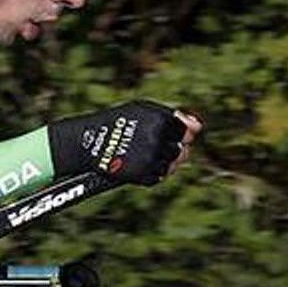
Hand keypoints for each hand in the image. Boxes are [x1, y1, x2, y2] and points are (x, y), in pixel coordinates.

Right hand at [49, 99, 197, 184]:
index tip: (170, 134)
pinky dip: (154, 172)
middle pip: (182, 150)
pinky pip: (159, 176)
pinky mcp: (141, 175)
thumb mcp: (144, 109)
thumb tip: (198, 127)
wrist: (88, 141)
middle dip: (173, 148)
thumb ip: (173, 116)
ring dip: (164, 161)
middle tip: (155, 145)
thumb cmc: (118, 120)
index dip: (181, 134)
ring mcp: (150, 159)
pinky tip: (142, 163)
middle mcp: (157, 140)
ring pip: (172, 165)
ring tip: (148, 154)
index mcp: (160, 121)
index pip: (188, 132)